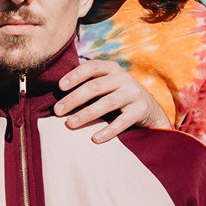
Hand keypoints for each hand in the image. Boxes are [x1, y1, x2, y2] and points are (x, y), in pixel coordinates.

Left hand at [54, 59, 169, 143]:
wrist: (149, 107)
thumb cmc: (116, 93)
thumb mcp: (105, 82)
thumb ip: (87, 82)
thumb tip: (56, 91)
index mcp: (111, 68)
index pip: (91, 66)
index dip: (75, 75)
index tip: (60, 87)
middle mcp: (123, 78)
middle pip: (95, 87)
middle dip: (74, 99)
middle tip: (57, 111)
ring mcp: (133, 94)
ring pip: (107, 103)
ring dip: (86, 114)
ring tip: (70, 123)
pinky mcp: (140, 111)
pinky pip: (123, 122)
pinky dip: (108, 131)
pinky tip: (95, 138)